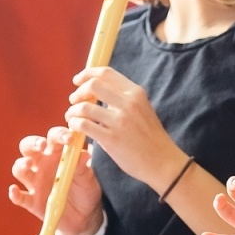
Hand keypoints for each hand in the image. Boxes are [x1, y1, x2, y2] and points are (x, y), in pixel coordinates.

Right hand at [8, 126, 103, 234]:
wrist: (85, 217)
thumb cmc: (86, 191)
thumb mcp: (88, 179)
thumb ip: (83, 167)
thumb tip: (84, 154)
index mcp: (57, 154)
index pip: (52, 138)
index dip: (58, 135)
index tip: (69, 138)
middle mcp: (42, 165)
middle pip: (28, 147)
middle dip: (33, 143)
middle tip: (42, 145)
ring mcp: (35, 183)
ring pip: (19, 169)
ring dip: (21, 164)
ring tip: (29, 164)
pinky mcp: (32, 202)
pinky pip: (19, 197)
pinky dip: (14, 194)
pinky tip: (15, 190)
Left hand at [67, 67, 186, 193]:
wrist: (163, 162)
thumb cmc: (151, 137)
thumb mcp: (143, 109)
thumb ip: (124, 99)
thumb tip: (98, 90)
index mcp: (136, 93)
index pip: (106, 73)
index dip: (87, 73)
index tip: (78, 80)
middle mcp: (128, 103)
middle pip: (93, 85)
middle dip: (78, 92)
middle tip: (74, 101)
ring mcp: (120, 121)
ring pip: (84, 107)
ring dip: (73, 111)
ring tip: (72, 118)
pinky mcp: (111, 139)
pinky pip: (84, 125)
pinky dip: (75, 124)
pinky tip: (76, 129)